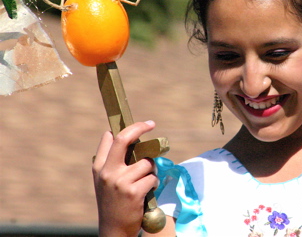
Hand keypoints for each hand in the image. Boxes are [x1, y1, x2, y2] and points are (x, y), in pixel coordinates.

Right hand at [92, 121, 158, 236]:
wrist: (113, 228)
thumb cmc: (112, 201)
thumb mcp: (102, 180)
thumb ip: (108, 160)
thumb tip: (111, 133)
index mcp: (99, 167)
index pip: (110, 139)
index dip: (128, 128)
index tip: (142, 124)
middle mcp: (107, 172)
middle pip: (124, 140)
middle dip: (139, 128)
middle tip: (151, 124)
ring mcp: (120, 182)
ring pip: (146, 162)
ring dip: (151, 170)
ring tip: (145, 181)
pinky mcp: (133, 192)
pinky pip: (152, 178)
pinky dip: (154, 183)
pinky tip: (147, 192)